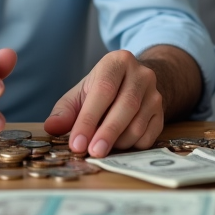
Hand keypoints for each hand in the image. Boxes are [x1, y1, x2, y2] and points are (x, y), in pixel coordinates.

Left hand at [43, 50, 163, 157]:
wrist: (135, 84)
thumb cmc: (103, 90)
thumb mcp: (81, 93)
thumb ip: (65, 110)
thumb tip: (52, 127)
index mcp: (117, 62)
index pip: (104, 90)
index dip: (89, 118)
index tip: (77, 143)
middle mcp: (141, 74)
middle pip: (126, 105)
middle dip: (107, 132)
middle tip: (92, 152)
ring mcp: (155, 94)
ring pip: (139, 123)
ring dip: (118, 142)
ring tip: (102, 147)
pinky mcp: (161, 113)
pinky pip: (149, 135)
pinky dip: (132, 146)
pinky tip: (118, 144)